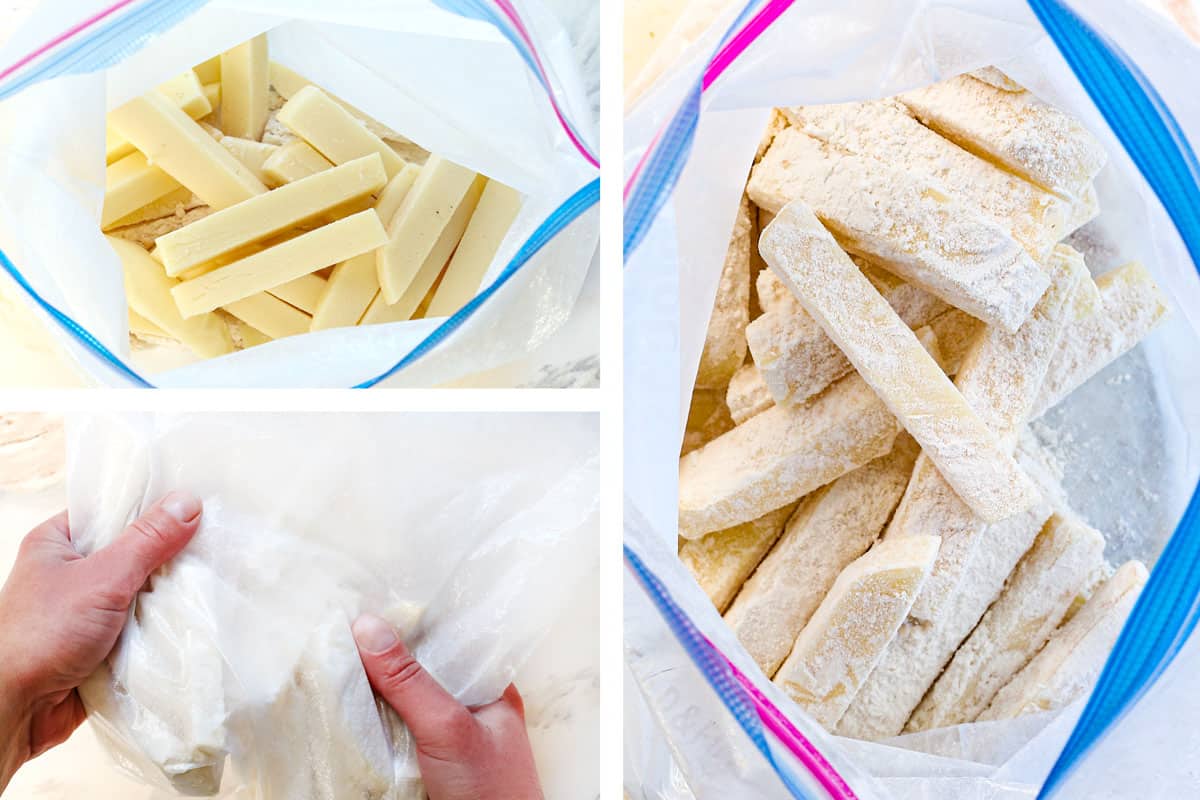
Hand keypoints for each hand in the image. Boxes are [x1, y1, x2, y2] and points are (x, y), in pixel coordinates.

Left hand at [0, 492, 201, 792]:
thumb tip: (188, 501)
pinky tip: (190, 618)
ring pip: (141, 591)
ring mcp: (86, 609)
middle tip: (212, 547)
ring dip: (167, 596)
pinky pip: (140, 624)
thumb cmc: (41, 637)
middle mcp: (71, 572)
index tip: (197, 507)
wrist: (14, 712)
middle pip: (134, 551)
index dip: (154, 508)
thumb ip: (147, 541)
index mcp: (57, 543)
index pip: (113, 510)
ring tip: (209, 582)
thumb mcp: (103, 579)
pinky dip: (160, 626)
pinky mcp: (100, 642)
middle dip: (168, 557)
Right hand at [352, 614, 543, 799]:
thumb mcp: (446, 726)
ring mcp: (445, 743)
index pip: (447, 644)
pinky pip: (391, 739)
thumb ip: (410, 680)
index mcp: (489, 690)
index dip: (409, 628)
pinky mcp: (423, 770)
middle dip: (383, 661)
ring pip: (401, 708)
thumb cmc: (489, 790)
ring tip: (329, 666)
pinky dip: (368, 729)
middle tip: (336, 636)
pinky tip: (342, 715)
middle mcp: (468, 712)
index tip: (365, 612)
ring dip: (370, 696)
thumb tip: (367, 627)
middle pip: (419, 675)